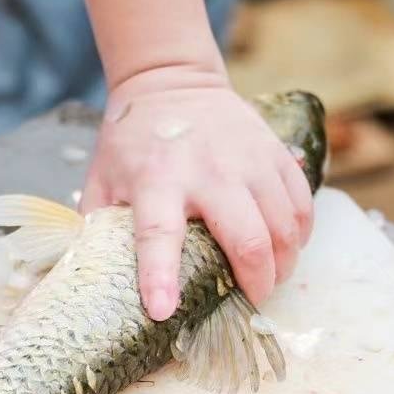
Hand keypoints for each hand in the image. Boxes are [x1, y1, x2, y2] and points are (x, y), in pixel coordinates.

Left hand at [80, 65, 313, 321]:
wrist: (170, 82)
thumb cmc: (132, 143)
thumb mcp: (102, 180)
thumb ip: (98, 229)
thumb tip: (91, 284)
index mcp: (156, 180)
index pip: (158, 233)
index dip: (161, 276)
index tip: (163, 311)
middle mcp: (208, 169)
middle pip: (248, 239)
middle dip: (257, 283)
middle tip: (252, 302)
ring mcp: (248, 159)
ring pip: (284, 226)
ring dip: (284, 264)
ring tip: (271, 279)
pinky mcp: (275, 152)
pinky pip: (302, 203)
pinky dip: (300, 234)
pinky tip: (288, 247)